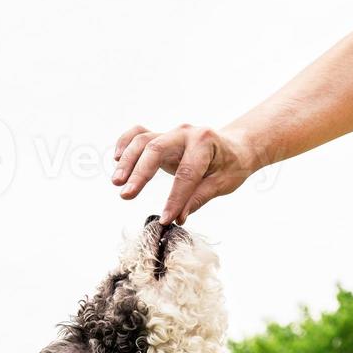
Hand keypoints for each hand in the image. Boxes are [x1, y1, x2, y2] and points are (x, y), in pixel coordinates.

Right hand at [112, 124, 258, 224]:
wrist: (236, 146)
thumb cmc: (232, 165)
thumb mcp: (224, 183)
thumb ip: (199, 197)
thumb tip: (179, 217)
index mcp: (204, 142)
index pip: (186, 173)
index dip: (175, 198)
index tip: (166, 220)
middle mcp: (185, 133)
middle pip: (156, 149)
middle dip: (140, 173)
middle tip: (126, 195)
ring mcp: (171, 133)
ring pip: (143, 140)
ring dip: (127, 161)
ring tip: (117, 182)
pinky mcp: (162, 137)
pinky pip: (138, 134)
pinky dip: (125, 143)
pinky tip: (116, 159)